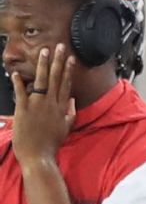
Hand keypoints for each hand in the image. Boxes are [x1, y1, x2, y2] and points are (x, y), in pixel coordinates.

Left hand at [11, 45, 75, 162]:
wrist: (39, 156)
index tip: (70, 58)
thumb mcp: (66, 128)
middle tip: (60, 47)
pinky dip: (18, 83)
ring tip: (44, 52)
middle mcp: (51, 103)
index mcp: (62, 107)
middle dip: (58, 61)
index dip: (68, 70)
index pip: (66, 84)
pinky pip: (21, 92)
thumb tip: (73, 100)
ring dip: (43, 65)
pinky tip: (16, 73)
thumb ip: (70, 113)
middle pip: (56, 78)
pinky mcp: (24, 110)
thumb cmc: (52, 144)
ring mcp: (38, 105)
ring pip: (42, 80)